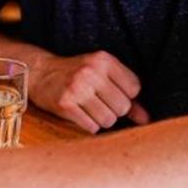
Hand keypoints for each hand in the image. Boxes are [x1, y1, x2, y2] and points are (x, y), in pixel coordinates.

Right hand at [31, 51, 149, 132]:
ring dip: (102, 120)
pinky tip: (80, 113)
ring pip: (109, 120)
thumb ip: (126, 95)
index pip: (134, 88)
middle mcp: (91, 72)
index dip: (127, 96)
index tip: (113, 93)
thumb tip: (146, 120)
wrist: (40, 73)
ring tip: (89, 108)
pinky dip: (89, 125)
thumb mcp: (102, 75)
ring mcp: (77, 88)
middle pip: (123, 107)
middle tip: (100, 102)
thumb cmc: (77, 74)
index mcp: (104, 60)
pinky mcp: (65, 104)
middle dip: (115, 110)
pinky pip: (92, 127)